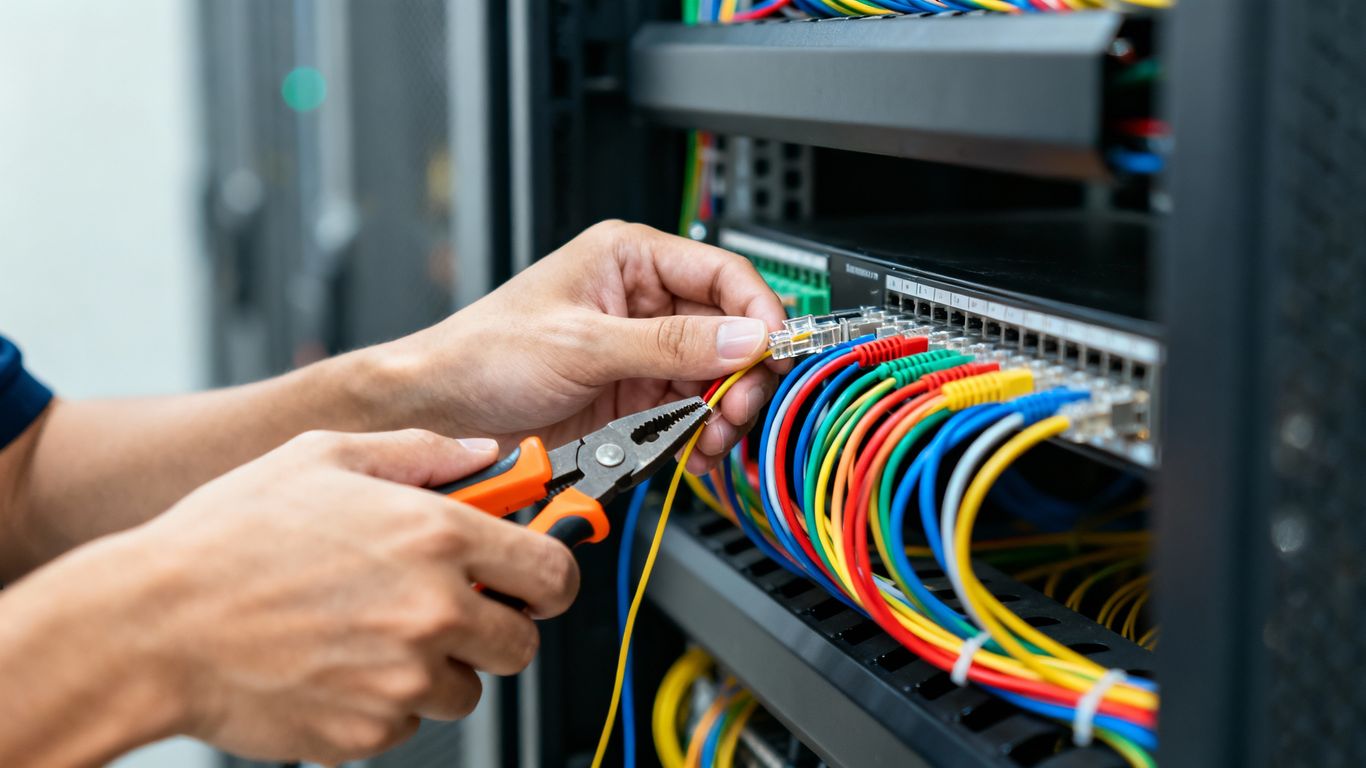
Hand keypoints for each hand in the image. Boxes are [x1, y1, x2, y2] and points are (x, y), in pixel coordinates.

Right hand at [116, 430, 578, 763]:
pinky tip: (338, 663)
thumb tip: (485, 453)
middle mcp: (433, 608)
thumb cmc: (228, 537)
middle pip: (521, 643)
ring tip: (373, 631)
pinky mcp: (369, 730)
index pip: (553, 571)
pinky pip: (409, 723)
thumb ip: (423, 452)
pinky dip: (386, 702)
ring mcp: (404, 677)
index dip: (550, 574)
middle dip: (495, 627)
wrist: (152, 625)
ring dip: (438, 667)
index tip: (536, 575)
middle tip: (449, 607)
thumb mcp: (325, 457)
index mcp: (436, 535)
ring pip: (467, 689)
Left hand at [386, 220, 787, 472]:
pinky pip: (690, 411)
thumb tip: (741, 338)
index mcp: (629, 259)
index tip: (773, 351)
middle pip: (728, 331)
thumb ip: (667, 344)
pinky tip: (696, 447)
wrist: (443, 413)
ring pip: (715, 377)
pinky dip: (701, 433)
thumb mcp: (582, 345)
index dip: (756, 311)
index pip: (722, 273)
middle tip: (740, 406)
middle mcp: (642, 302)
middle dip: (742, 372)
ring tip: (714, 435)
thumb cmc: (484, 354)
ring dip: (724, 409)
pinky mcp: (634, 397)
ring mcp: (640, 352)